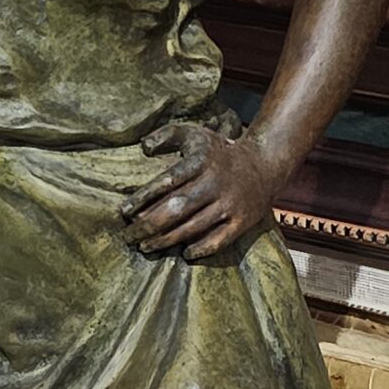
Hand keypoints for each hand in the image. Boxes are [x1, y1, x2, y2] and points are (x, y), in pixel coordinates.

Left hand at [121, 122, 277, 260]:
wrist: (264, 164)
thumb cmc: (219, 152)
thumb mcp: (194, 134)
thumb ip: (166, 135)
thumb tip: (143, 148)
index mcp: (201, 161)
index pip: (166, 182)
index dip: (142, 198)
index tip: (125, 212)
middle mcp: (214, 183)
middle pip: (176, 209)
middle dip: (148, 226)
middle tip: (129, 236)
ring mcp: (229, 204)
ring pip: (192, 227)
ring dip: (165, 240)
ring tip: (146, 246)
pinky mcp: (242, 221)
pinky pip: (218, 241)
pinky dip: (200, 249)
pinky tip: (184, 253)